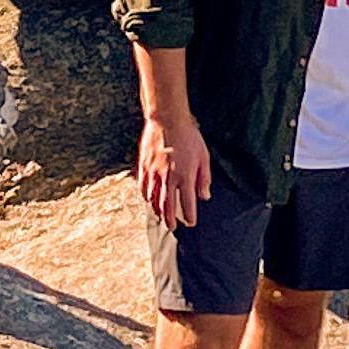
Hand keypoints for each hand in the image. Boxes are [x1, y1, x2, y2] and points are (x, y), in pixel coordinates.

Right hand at [137, 109, 213, 226]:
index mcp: (185, 177)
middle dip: (171, 220)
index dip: (189, 216)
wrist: (167, 120)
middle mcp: (168, 179)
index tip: (191, 223)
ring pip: (153, 199)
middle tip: (173, 228)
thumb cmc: (189, 137)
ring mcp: (154, 174)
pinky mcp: (144, 167)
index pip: (187, 204)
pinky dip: (146, 197)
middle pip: (167, 206)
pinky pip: (143, 188)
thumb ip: (204, 179)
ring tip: (161, 217)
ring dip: (157, 211)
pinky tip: (148, 200)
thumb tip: (205, 196)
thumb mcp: (204, 157)